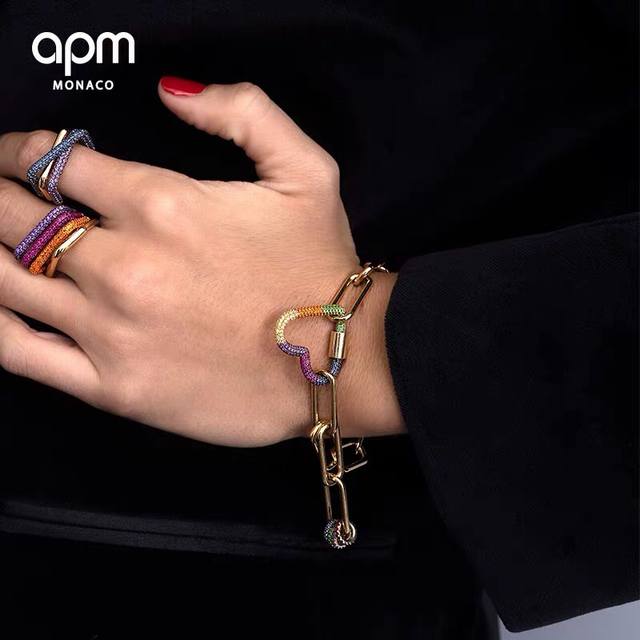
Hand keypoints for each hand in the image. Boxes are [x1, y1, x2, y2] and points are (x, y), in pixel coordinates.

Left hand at [0, 78, 404, 446]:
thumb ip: (243, 112)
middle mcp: (124, 265)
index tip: (16, 154)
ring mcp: (112, 331)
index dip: (20, 149)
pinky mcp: (115, 388)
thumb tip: (171, 94)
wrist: (339, 362)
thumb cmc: (320, 268)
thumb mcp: (307, 170)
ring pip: (3, 278)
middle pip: (14, 216)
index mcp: (161, 203)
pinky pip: (20, 353)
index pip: (52, 161)